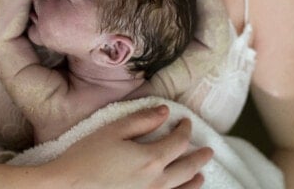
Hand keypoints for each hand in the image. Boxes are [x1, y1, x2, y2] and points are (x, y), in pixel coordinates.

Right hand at [51, 105, 211, 188]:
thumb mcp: (113, 130)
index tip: (185, 121)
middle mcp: (156, 183)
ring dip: (194, 181)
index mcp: (151, 159)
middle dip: (199, 157)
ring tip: (200, 176)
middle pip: (187, 169)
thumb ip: (141, 120)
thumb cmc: (85, 158)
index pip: (179, 142)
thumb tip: (165, 111)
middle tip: (208, 151)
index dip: (185, 129)